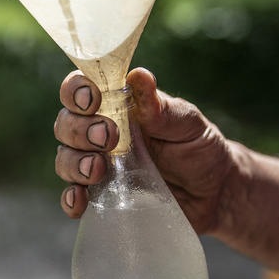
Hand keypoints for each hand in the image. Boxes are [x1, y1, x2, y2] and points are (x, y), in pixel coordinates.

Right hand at [54, 67, 239, 233]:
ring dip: (74, 163)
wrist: (214, 194)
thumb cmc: (198, 146)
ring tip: (98, 170)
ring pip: (64, 159)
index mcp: (116, 105)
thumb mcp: (187, 123)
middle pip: (66, 124)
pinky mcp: (101, 197)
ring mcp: (97, 165)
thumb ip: (160, 106)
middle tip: (108, 137)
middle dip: (80, 129)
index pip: (80, 89)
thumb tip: (139, 75)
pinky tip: (79, 203)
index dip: (76, 90)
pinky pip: (73, 197)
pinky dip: (70, 199)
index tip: (92, 100)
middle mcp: (98, 132)